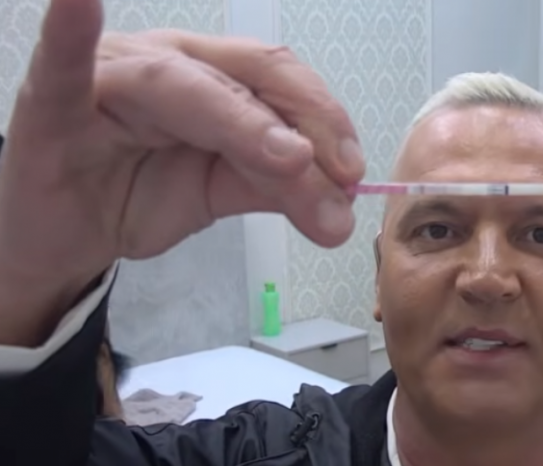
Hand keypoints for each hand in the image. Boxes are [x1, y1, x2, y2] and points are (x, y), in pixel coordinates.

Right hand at [0, 0, 364, 344]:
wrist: (67, 235)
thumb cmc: (139, 194)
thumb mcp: (220, 193)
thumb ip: (274, 190)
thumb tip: (340, 208)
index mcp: (214, 79)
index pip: (280, 84)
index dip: (325, 121)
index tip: (356, 173)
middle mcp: (170, 63)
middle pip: (247, 76)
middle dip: (303, 124)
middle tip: (341, 175)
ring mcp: (115, 76)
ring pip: (184, 85)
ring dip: (243, 122)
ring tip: (287, 156)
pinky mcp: (56, 104)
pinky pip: (65, 65)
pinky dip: (71, 32)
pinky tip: (78, 2)